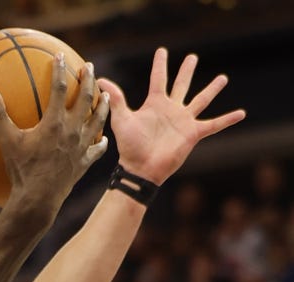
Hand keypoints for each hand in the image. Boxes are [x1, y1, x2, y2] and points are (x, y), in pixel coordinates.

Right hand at [0, 55, 109, 211]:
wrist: (39, 198)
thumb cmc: (22, 170)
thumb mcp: (7, 142)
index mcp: (54, 122)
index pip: (59, 89)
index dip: (60, 71)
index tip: (60, 56)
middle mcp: (72, 130)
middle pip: (85, 99)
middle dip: (88, 80)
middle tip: (90, 67)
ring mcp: (81, 146)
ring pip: (97, 120)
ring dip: (102, 105)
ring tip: (106, 95)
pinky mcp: (84, 162)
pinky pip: (96, 149)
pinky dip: (101, 142)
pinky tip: (103, 138)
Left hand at [100, 48, 245, 184]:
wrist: (141, 168)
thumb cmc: (129, 146)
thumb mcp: (121, 119)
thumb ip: (116, 99)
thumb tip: (101, 81)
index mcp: (154, 104)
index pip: (158, 79)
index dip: (160, 65)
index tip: (162, 51)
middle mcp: (170, 109)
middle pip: (181, 85)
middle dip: (186, 71)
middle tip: (192, 57)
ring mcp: (183, 121)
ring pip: (201, 100)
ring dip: (212, 89)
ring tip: (223, 78)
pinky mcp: (193, 133)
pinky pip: (214, 124)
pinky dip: (228, 119)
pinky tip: (242, 113)